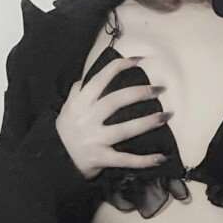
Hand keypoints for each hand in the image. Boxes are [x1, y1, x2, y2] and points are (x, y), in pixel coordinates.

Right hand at [56, 57, 169, 179]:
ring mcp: (95, 140)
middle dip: (140, 93)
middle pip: (116, 101)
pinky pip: (126, 159)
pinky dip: (145, 160)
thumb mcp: (67, 109)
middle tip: (160, 89)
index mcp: (79, 103)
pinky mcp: (101, 159)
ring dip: (148, 122)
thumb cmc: (66, 133)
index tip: (139, 60)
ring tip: (166, 115)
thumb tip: (86, 77)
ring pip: (125, 129)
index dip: (120, 67)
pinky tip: (161, 158)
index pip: (100, 79)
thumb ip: (77, 92)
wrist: (55, 162)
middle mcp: (87, 119)